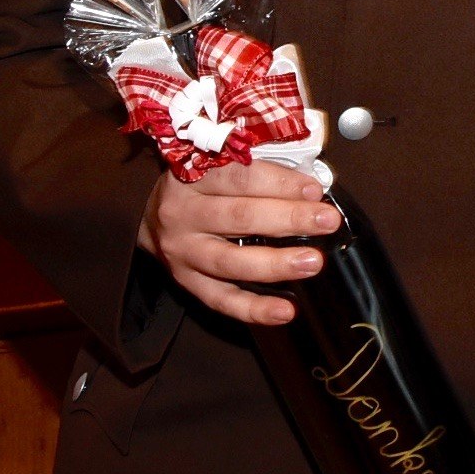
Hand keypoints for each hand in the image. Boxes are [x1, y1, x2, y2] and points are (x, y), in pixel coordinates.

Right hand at [138, 161, 340, 326]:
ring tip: (313, 262)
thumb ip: (256, 169)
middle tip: (327, 221)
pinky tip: (286, 311)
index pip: (238, 177)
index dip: (279, 183)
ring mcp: (182, 251)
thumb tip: (311, 187)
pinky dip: (254, 309)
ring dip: (276, 264)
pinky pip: (221, 300)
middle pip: (238, 217)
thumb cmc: (198, 183)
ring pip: (230, 262)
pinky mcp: (184, 282)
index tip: (315, 190)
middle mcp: (181, 213)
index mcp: (190, 174)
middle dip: (288, 219)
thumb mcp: (215, 163)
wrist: (147, 214)